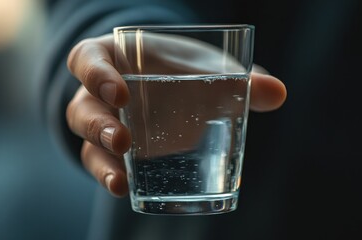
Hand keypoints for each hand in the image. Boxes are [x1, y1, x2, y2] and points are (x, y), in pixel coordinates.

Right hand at [66, 34, 286, 196]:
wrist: (173, 84)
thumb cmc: (182, 70)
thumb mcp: (205, 69)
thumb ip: (239, 80)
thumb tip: (279, 93)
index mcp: (113, 58)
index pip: (86, 60)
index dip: (94, 74)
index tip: (121, 91)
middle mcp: (98, 92)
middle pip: (82, 108)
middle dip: (98, 125)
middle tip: (124, 140)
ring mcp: (103, 122)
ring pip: (86, 141)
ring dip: (101, 160)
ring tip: (120, 181)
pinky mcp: (112, 150)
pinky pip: (101, 163)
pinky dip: (110, 177)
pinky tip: (125, 190)